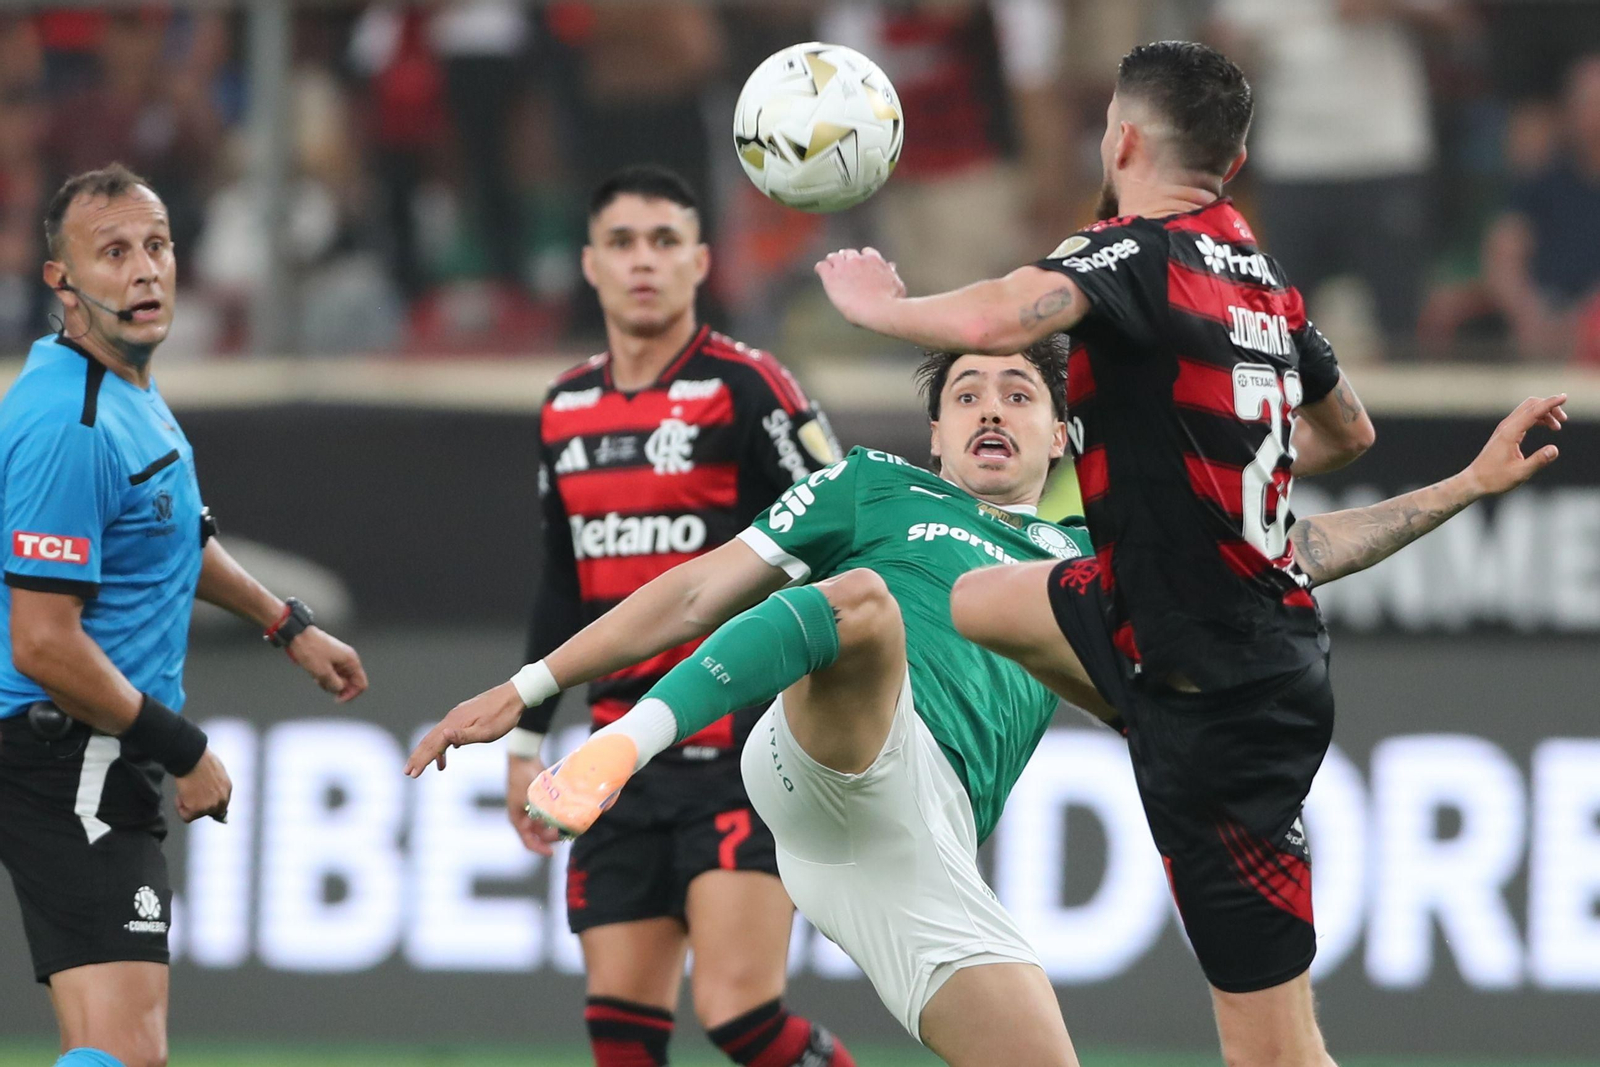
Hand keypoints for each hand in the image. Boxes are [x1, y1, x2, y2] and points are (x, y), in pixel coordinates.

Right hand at [175, 748, 231, 823]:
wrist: (191, 758)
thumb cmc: (200, 760)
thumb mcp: (216, 771)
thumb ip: (216, 783)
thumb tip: (209, 789)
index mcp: (227, 789)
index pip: (221, 805)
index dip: (208, 803)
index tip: (201, 801)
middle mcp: (221, 800)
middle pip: (209, 812)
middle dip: (199, 805)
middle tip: (190, 793)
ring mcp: (210, 806)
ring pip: (196, 814)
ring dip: (188, 804)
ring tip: (185, 789)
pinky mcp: (197, 810)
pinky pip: (186, 817)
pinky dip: (180, 807)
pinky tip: (180, 794)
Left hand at [287, 626, 367, 702]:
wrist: (299, 636)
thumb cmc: (311, 651)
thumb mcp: (323, 672)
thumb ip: (335, 685)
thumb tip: (340, 689)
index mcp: (351, 661)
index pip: (361, 684)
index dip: (351, 695)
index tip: (337, 699)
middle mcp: (349, 660)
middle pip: (350, 683)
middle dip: (337, 688)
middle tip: (323, 685)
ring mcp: (340, 659)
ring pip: (340, 679)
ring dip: (329, 683)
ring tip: (317, 678)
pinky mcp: (332, 659)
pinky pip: (333, 674)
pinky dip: (325, 678)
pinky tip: (315, 674)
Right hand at [405, 681, 524, 776]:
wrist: (516, 695)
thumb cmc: (503, 716)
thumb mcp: (486, 731)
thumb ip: (464, 736)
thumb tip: (443, 735)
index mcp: (455, 723)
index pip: (432, 744)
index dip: (421, 760)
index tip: (412, 775)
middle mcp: (452, 718)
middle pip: (430, 739)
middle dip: (418, 757)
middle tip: (408, 772)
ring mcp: (458, 715)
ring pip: (438, 735)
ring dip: (430, 751)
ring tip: (426, 767)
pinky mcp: (465, 715)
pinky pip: (449, 731)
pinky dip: (444, 744)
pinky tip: (449, 751)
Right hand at [507, 755, 559, 855]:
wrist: (524, 757)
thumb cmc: (524, 777)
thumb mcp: (533, 797)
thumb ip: (543, 811)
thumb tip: (558, 824)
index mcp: (517, 819)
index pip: (528, 841)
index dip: (540, 849)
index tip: (552, 853)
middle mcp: (523, 817)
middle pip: (539, 834)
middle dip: (553, 837)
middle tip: (567, 834)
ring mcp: (530, 809)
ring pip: (545, 824)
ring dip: (556, 826)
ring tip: (570, 826)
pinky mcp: (538, 801)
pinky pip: (548, 814)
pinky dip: (556, 816)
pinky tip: (568, 814)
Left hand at [815, 247, 905, 328]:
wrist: (880, 308)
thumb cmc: (892, 300)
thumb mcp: (896, 284)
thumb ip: (890, 273)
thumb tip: (891, 265)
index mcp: (874, 260)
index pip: (865, 253)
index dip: (861, 260)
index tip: (860, 267)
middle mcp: (858, 260)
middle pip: (848, 253)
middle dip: (845, 260)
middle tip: (843, 270)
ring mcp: (844, 267)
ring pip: (833, 257)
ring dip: (832, 263)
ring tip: (831, 271)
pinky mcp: (832, 277)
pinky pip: (821, 267)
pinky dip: (821, 269)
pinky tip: (821, 273)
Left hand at [1463, 394, 1565, 497]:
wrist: (1474, 481)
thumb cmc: (1494, 479)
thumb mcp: (1520, 473)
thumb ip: (1538, 461)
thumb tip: (1555, 449)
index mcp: (1510, 433)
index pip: (1533, 411)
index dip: (1550, 403)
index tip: (1565, 397)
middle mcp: (1506, 427)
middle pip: (1530, 405)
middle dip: (1549, 406)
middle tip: (1563, 419)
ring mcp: (1504, 429)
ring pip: (1527, 410)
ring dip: (1544, 412)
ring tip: (1557, 426)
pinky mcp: (1505, 433)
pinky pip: (1523, 418)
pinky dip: (1537, 418)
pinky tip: (1547, 426)